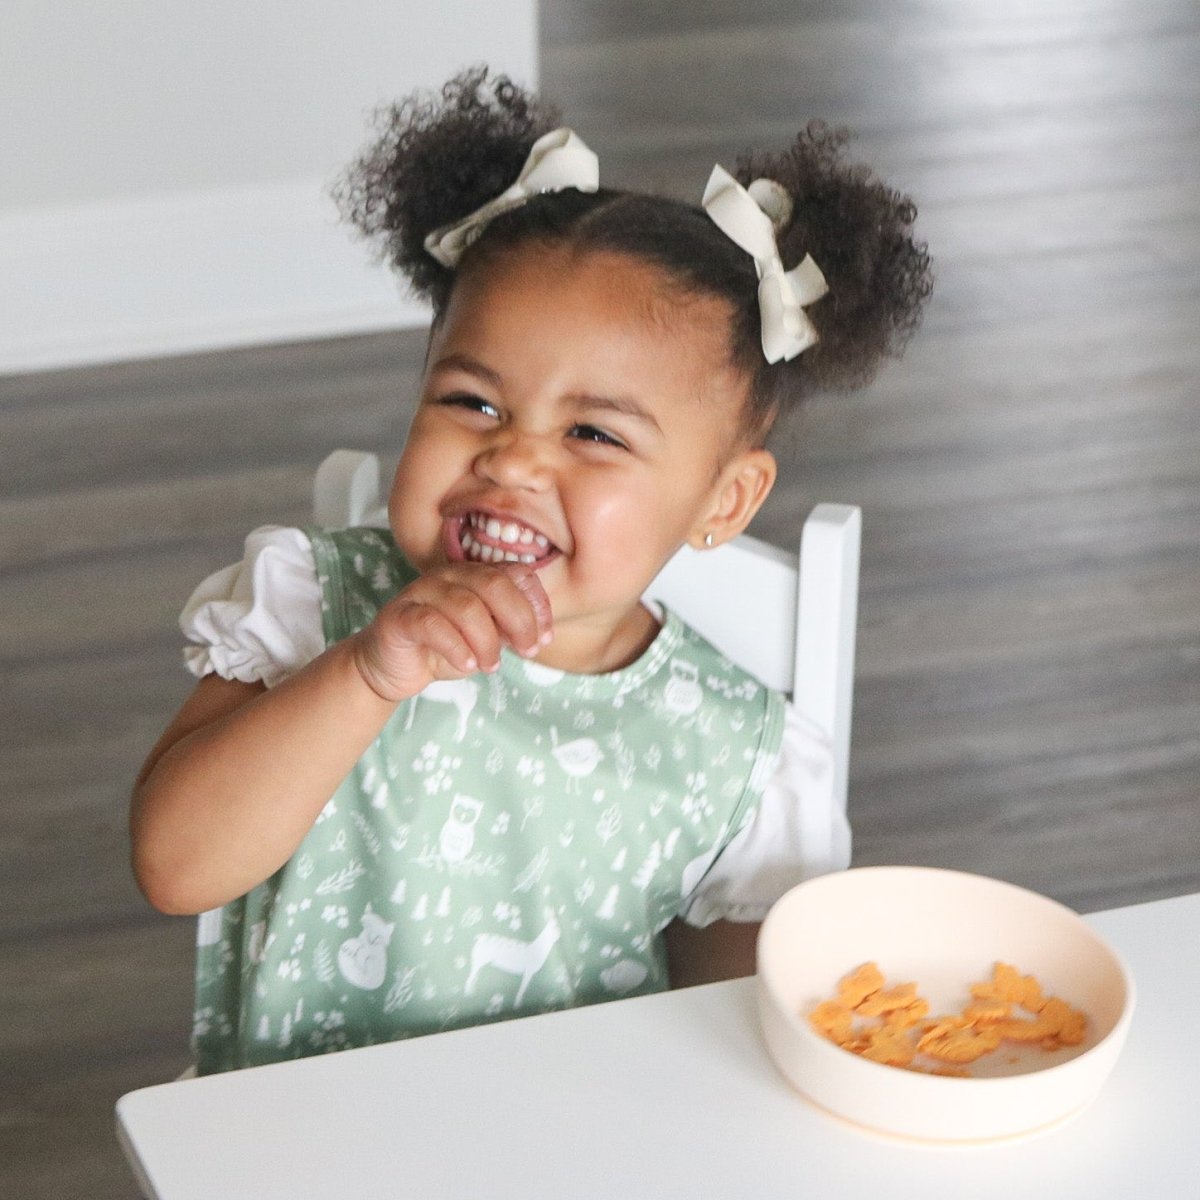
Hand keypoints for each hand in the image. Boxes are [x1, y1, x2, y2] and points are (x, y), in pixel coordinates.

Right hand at [351, 564, 552, 701]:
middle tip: (526, 651)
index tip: (545, 638)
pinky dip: (457, 647)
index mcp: (475, 575)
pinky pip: (432, 624)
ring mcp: (422, 592)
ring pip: (466, 606)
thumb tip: (538, 634)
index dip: (538, 605)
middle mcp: (450, 575)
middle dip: (519, 620)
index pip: (518, 575)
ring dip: (487, 640)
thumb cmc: (444, 649)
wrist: (392, 667)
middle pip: (495, 584)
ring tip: (491, 666)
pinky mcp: (400, 616)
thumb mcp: (486, 640)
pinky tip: (468, 664)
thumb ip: (509, 630)